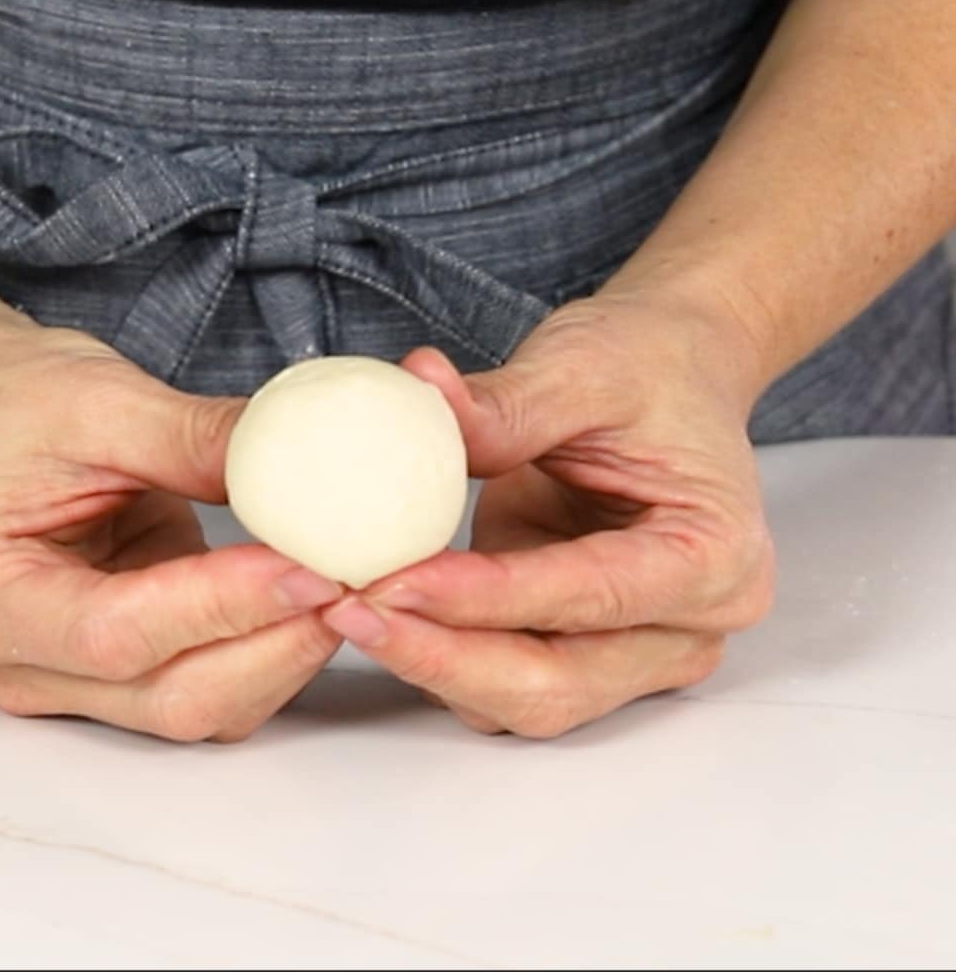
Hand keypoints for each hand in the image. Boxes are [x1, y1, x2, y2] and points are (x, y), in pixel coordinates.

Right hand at [0, 320, 341, 741]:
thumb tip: (315, 463)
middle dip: (278, 645)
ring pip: (202, 703)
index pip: (116, 632)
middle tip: (361, 584)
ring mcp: (73, 679)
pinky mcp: (124, 669)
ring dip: (289, 654)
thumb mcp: (100, 402)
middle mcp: (20, 663)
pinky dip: (274, 647)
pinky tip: (321, 596)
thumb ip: (199, 439)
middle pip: (170, 694)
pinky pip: (213, 680)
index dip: (223, 608)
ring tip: (357, 587)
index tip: (313, 568)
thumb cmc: (16, 405)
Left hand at [322, 296, 775, 736]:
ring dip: (435, 665)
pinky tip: (385, 609)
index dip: (485, 598)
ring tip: (351, 608)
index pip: (590, 596)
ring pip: (526, 699)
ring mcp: (634, 648)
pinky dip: (442, 654)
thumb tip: (417, 395)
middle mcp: (686, 625)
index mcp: (712, 556)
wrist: (672, 374)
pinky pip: (505, 678)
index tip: (395, 580)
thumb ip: (507, 403)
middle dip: (447, 658)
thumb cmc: (649, 367)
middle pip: (558, 683)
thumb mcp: (584, 366)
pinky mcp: (580, 646)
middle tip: (353, 610)